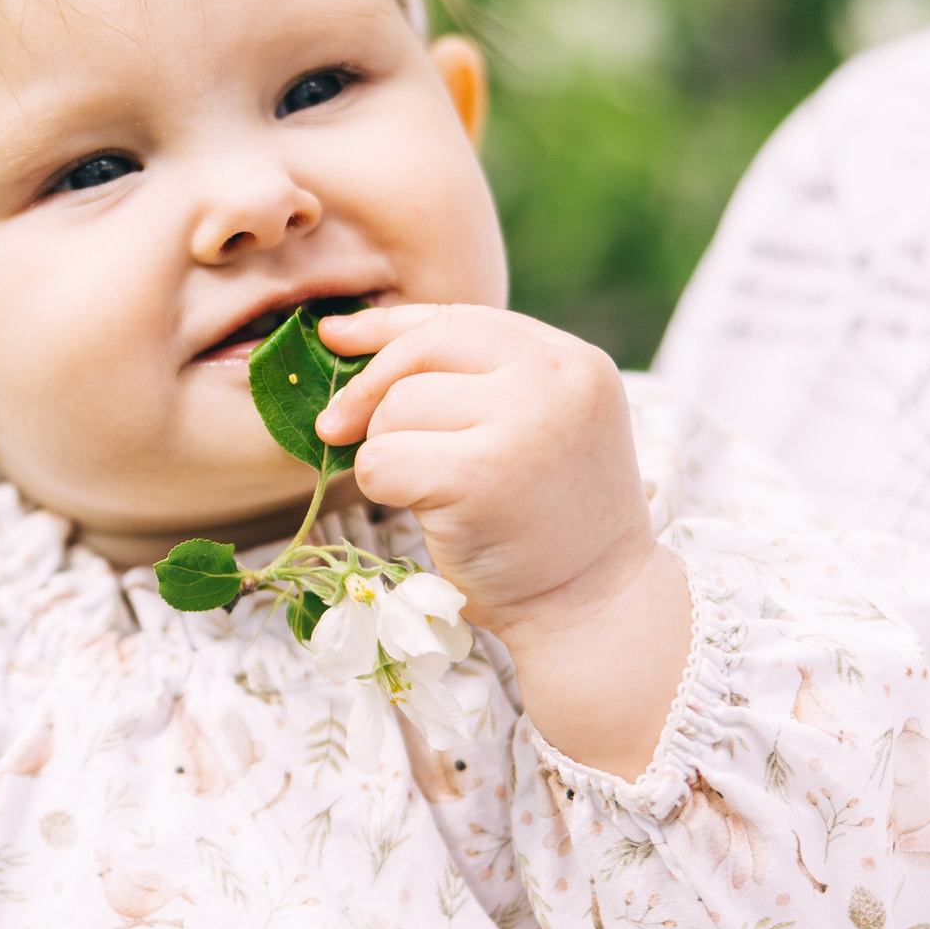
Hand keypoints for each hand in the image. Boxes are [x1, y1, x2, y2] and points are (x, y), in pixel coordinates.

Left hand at [315, 304, 690, 778]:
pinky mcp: (479, 475)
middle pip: (420, 352)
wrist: (594, 609)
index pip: (459, 319)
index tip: (334, 335)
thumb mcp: (532, 428)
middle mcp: (556, 379)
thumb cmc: (547, 525)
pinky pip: (381, 460)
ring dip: (388, 452)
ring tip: (438, 493)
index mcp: (573, 361)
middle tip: (335, 429)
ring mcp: (522, 424)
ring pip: (396, 408)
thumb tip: (346, 338)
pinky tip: (428, 514)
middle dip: (366, 391)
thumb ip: (473, 382)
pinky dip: (381, 488)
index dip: (388, 327)